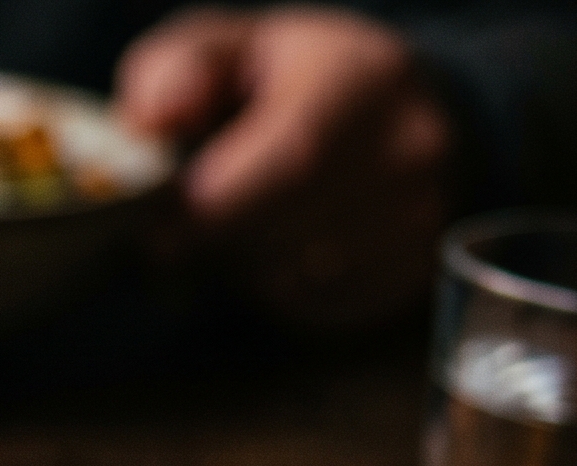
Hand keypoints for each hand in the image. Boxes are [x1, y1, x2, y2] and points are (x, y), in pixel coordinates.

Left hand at [116, 6, 454, 325]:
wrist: (393, 106)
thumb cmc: (291, 78)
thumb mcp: (226, 48)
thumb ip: (176, 70)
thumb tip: (154, 118)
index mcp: (362, 76)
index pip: (295, 154)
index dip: (216, 203)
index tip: (158, 226)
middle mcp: (409, 145)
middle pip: (290, 229)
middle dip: (214, 243)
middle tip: (174, 236)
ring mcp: (422, 212)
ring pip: (298, 279)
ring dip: (241, 270)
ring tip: (233, 228)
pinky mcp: (414, 268)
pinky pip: (318, 307)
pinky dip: (276, 293)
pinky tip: (274, 248)